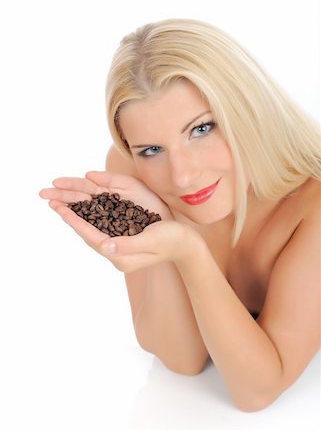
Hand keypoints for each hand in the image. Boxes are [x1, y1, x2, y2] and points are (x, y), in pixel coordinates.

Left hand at [40, 171, 200, 271]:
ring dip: (75, 213)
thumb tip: (105, 246)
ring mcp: (118, 244)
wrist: (185, 245)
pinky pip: (100, 225)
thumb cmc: (172, 241)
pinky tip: (80, 206)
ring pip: (91, 227)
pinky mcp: (122, 236)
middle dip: (69, 215)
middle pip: (87, 231)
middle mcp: (116, 250)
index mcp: (121, 255)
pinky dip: (88, 214)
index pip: (92, 237)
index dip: (76, 222)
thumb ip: (128, 245)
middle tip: (50, 200)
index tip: (60, 209)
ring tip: (58, 201)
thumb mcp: (153, 241)